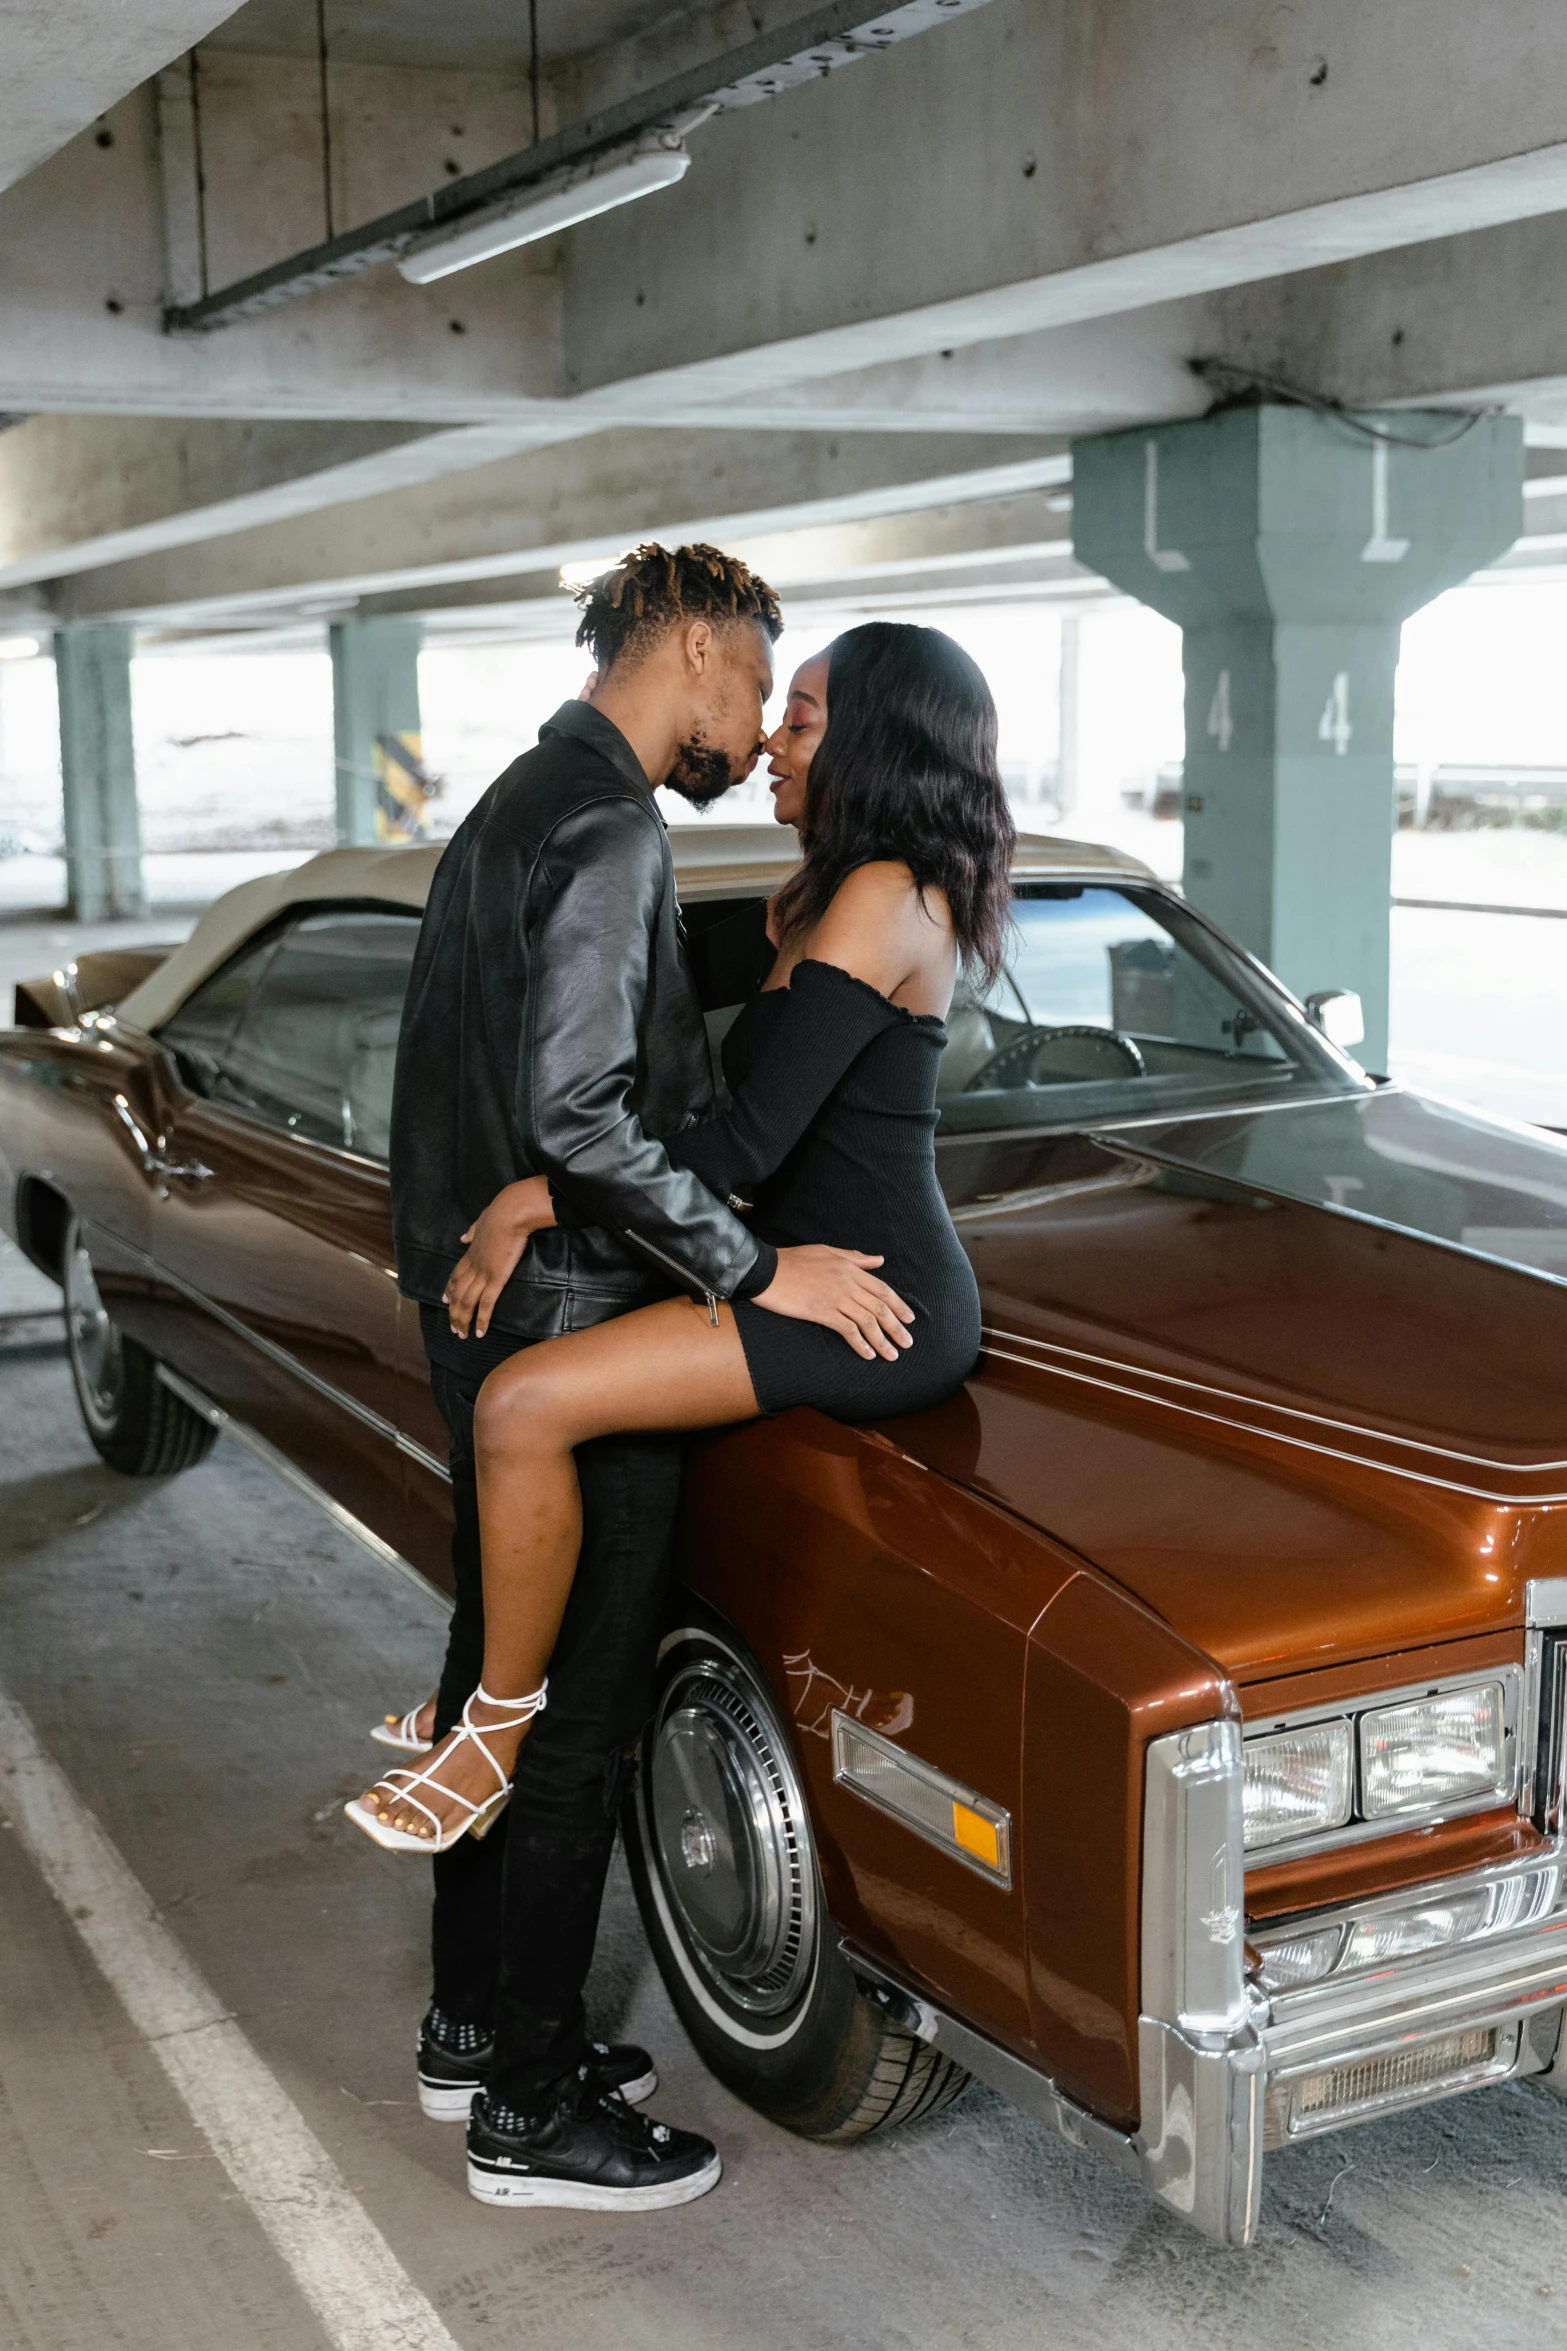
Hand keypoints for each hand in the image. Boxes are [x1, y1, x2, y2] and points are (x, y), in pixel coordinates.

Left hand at [443, 1177, 555, 1338]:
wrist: (510, 1212)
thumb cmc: (500, 1213)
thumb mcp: (481, 1221)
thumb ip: (472, 1232)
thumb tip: (463, 1238)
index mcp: (471, 1253)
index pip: (456, 1275)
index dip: (449, 1289)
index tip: (445, 1300)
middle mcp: (473, 1266)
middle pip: (458, 1293)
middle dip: (454, 1312)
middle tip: (453, 1328)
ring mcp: (483, 1273)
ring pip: (467, 1302)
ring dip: (463, 1320)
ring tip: (462, 1335)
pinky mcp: (496, 1279)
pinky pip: (486, 1304)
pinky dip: (481, 1320)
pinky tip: (480, 1332)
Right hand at [754, 1246, 913, 1360]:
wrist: (766, 1270)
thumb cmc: (793, 1260)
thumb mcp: (827, 1251)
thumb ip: (854, 1258)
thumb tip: (878, 1260)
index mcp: (850, 1268)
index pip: (882, 1289)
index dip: (898, 1305)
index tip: (909, 1319)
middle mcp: (847, 1283)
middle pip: (879, 1307)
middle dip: (896, 1327)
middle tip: (908, 1343)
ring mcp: (835, 1298)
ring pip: (867, 1321)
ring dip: (883, 1340)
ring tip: (893, 1355)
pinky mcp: (821, 1311)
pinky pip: (848, 1329)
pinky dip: (860, 1344)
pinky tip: (868, 1355)